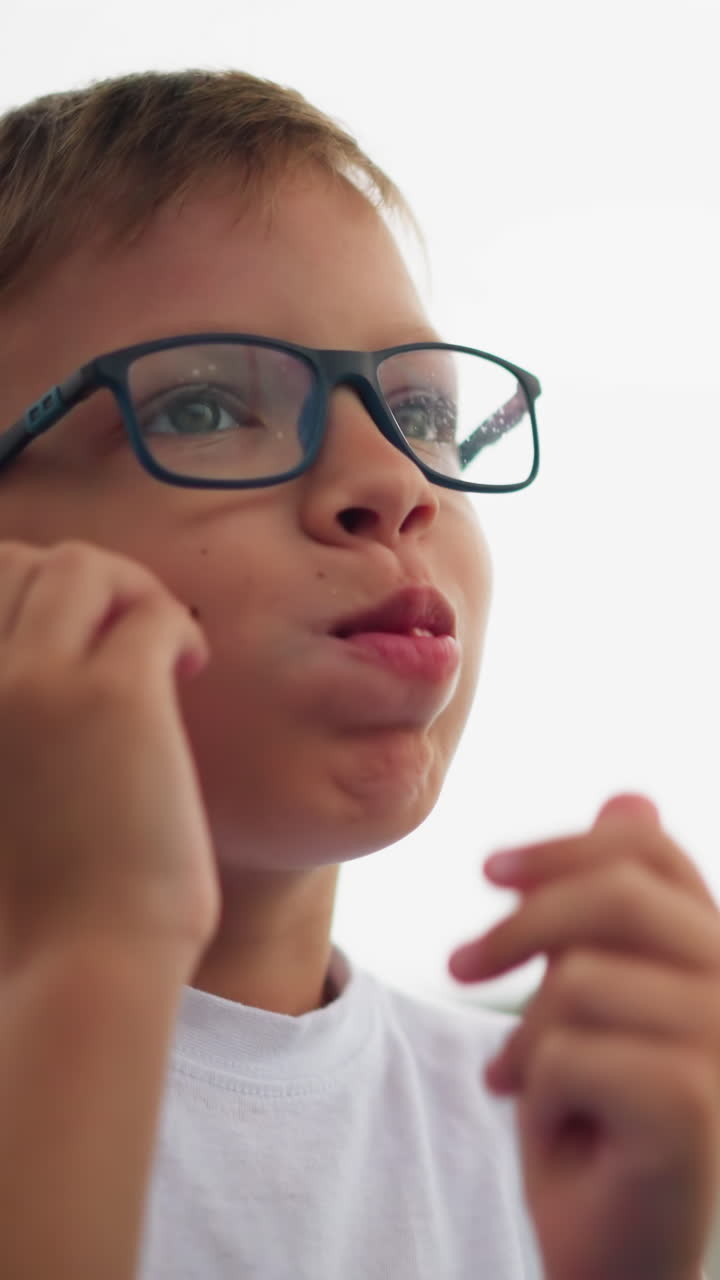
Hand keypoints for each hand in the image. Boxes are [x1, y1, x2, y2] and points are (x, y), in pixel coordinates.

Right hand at [0, 540, 220, 971]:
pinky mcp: (111, 698)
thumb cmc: (42, 903)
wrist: (77, 964)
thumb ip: (11, 727)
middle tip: (124, 637)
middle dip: (79, 581)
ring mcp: (33, 680)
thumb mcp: (0, 795)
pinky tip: (191, 675)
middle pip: (16, 560)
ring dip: (130, 592)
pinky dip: (177, 630)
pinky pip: (150, 611)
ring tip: (160, 655)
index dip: (28, 596)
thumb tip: (58, 681)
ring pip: (80, 565)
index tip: (75, 641)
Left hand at [448, 794, 719, 1279]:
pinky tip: (559, 1130)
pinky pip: (568, 1052)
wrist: (614, 1253)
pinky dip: (535, 1092)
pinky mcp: (696, 1107)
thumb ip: (611, 908)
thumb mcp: (590, 997)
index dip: (562, 848)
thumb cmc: (596, 1119)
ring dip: (527, 1039)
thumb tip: (629, 795)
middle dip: (519, 925)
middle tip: (458, 969)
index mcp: (714, 950)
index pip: (648, 851)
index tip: (486, 872)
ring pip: (579, 980)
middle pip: (615, 895)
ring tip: (530, 1082)